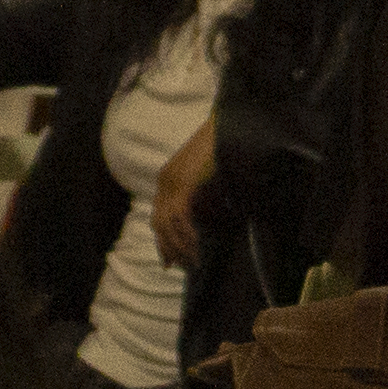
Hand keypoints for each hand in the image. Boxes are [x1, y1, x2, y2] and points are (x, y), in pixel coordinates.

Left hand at [148, 118, 216, 269]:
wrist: (228, 123)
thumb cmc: (223, 145)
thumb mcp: (207, 172)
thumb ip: (202, 191)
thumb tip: (211, 212)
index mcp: (168, 177)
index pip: (159, 215)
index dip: (162, 239)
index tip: (168, 259)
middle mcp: (165, 180)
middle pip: (159, 223)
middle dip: (167, 247)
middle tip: (179, 266)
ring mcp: (173, 181)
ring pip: (168, 224)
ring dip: (179, 246)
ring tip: (192, 262)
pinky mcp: (184, 183)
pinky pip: (181, 217)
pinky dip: (187, 234)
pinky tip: (196, 246)